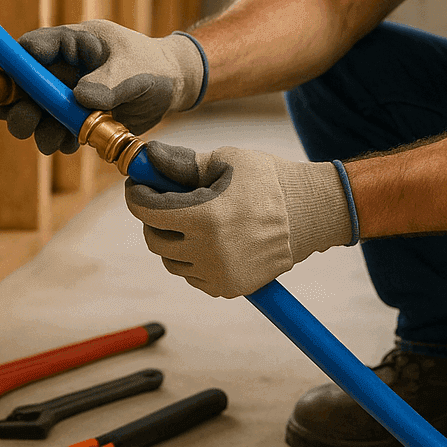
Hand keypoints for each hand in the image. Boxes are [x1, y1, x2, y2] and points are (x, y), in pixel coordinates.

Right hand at [0, 20, 206, 154]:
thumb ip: (108, 82)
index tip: (7, 86)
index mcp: (73, 43)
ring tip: (52, 141)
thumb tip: (79, 98)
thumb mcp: (134, 69)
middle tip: (23, 126)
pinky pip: (55, 130)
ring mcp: (67, 93)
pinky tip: (72, 144)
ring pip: (36, 112)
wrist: (172, 86)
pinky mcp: (76, 117)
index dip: (14, 65)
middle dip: (18, 107)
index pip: (32, 48)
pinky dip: (58, 140)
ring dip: (38, 129)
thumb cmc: (153, 65)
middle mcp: (64, 68)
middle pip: (23, 85)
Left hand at [126, 142, 357, 297]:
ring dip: (171, 240)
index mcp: (206, 216)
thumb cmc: (267, 180)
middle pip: (155, 239)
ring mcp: (219, 273)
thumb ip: (182, 164)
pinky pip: (192, 275)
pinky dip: (191, 259)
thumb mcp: (226, 161)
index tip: (138, 186)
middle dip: (153, 218)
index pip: (148, 211)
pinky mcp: (229, 288)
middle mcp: (209, 250)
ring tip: (189, 220)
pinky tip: (207, 240)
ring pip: (171, 261)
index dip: (137, 195)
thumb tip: (147, 157)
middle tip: (164, 201)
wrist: (309, 213)